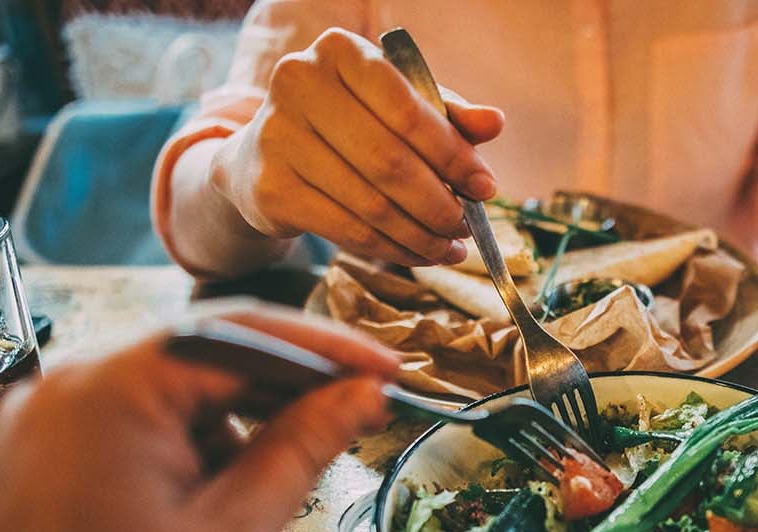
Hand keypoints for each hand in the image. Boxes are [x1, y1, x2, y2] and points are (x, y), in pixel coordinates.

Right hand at [210, 27, 504, 266]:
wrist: (262, 156)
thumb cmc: (346, 124)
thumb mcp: (397, 106)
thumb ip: (446, 113)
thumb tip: (495, 124)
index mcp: (339, 51)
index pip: (408, 109)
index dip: (453, 155)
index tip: (485, 188)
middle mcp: (299, 83)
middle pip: (389, 161)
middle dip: (439, 203)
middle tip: (467, 226)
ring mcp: (277, 136)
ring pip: (371, 204)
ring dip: (420, 235)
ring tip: (449, 247)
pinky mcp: (270, 188)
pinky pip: (348, 230)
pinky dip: (390, 248)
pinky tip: (415, 254)